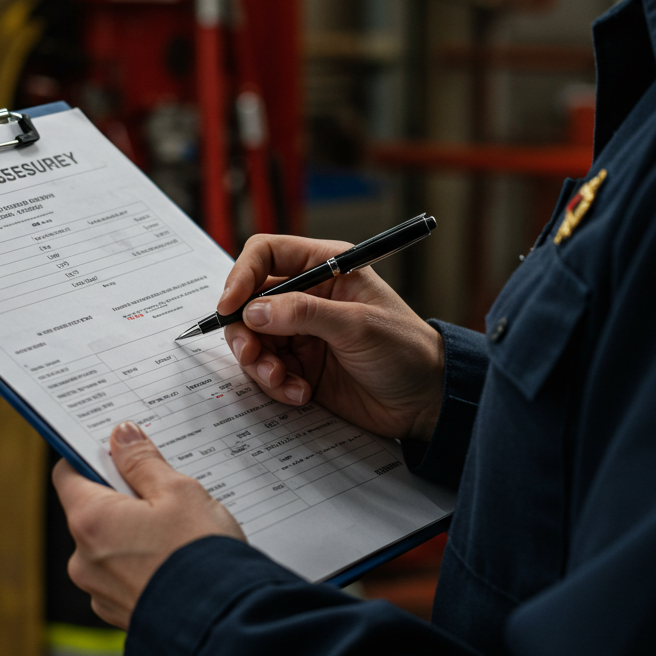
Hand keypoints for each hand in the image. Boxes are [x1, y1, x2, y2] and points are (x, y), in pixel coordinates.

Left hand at [52, 421, 244, 628]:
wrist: (222, 624)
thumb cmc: (200, 555)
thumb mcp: (179, 491)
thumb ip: (143, 462)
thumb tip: (121, 437)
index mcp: (91, 520)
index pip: (68, 473)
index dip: (92, 458)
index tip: (120, 453)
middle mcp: (83, 559)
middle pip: (92, 511)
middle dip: (124, 498)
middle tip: (165, 495)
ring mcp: (99, 591)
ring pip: (109, 545)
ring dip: (134, 534)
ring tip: (178, 534)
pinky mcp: (119, 613)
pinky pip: (123, 577)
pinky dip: (142, 565)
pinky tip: (175, 562)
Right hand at [221, 234, 444, 442]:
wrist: (425, 401)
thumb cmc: (405, 350)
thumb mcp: (357, 325)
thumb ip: (304, 314)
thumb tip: (253, 310)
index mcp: (326, 267)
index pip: (266, 254)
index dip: (241, 275)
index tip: (230, 306)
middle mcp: (308, 296)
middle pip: (249, 301)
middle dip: (244, 331)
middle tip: (252, 355)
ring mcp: (302, 333)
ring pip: (253, 340)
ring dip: (259, 364)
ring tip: (283, 382)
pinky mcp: (301, 366)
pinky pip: (267, 371)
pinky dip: (276, 385)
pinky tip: (302, 394)